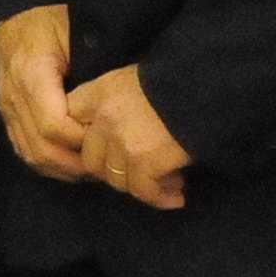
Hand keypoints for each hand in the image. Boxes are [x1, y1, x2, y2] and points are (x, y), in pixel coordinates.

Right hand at [0, 4, 91, 181]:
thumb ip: (91, 65)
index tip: (107, 136)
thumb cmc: (53, 23)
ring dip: (64, 167)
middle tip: (107, 161)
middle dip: (76, 162)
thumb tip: (111, 101)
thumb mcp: (77, 31)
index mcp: (31, 73)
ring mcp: (6, 109)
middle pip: (41, 147)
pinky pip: (24, 150)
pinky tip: (72, 162)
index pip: (53, 125)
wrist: (14, 21)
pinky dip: (49, 163)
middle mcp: (12, 96)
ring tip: (93, 166)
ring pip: (31, 154)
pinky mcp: (7, 117)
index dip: (81, 139)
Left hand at [71, 65, 190, 209]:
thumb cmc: (174, 79)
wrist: (206, 86)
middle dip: (114, 170)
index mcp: (96, 93)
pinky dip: (160, 197)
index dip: (87, 142)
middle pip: (91, 160)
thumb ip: (111, 103)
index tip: (107, 151)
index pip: (69, 125)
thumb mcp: (130, 79)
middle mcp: (102, 118)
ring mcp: (121, 142)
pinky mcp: (143, 162)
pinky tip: (176, 196)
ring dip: (141, 185)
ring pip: (116, 179)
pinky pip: (143, 191)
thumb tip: (109, 136)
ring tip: (167, 182)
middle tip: (139, 173)